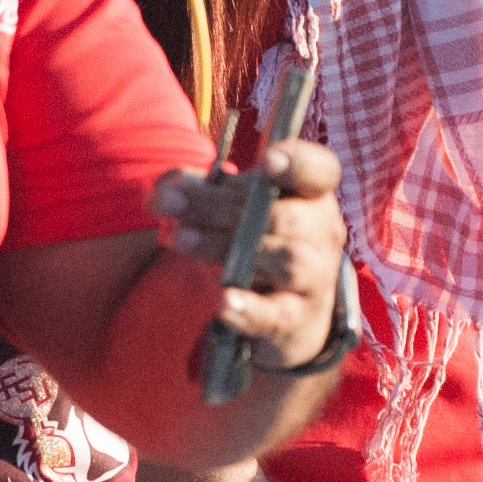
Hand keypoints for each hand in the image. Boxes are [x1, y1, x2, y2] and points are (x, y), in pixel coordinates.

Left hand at [148, 140, 346, 370]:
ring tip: (183, 241)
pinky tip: (222, 302)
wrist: (288, 314)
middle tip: (174, 206)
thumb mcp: (230, 208)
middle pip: (283, 216)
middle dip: (220, 207)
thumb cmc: (256, 241)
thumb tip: (161, 196)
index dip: (298, 163)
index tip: (266, 162)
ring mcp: (314, 278)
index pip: (320, 170)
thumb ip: (192, 191)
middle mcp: (321, 233)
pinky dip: (250, 309)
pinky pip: (277, 314)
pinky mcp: (297, 319)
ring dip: (227, 248)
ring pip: (286, 260)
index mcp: (310, 194)